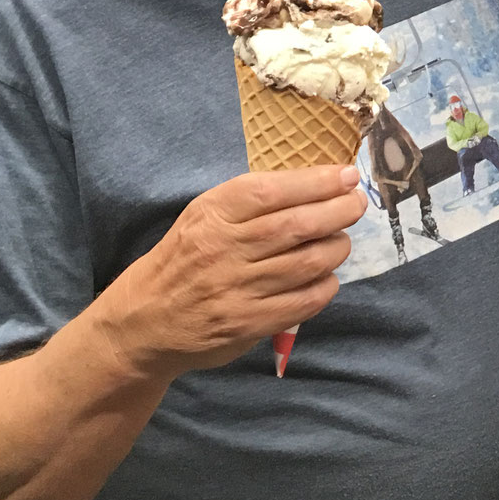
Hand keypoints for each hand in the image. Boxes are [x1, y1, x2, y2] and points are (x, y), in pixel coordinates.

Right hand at [91, 166, 365, 378]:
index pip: (271, 190)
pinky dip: (325, 286)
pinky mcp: (247, 324)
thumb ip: (250, 201)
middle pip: (297, 225)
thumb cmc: (184, 258)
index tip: (347, 175)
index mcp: (211, 215)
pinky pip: (303, 302)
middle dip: (338, 211)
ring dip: (336, 248)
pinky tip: (326, 277)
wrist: (143, 321)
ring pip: (307, 262)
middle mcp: (223, 249)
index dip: (317, 181)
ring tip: (340, 240)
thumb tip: (317, 183)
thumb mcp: (203, 217)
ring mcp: (236, 289)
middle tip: (356, 204)